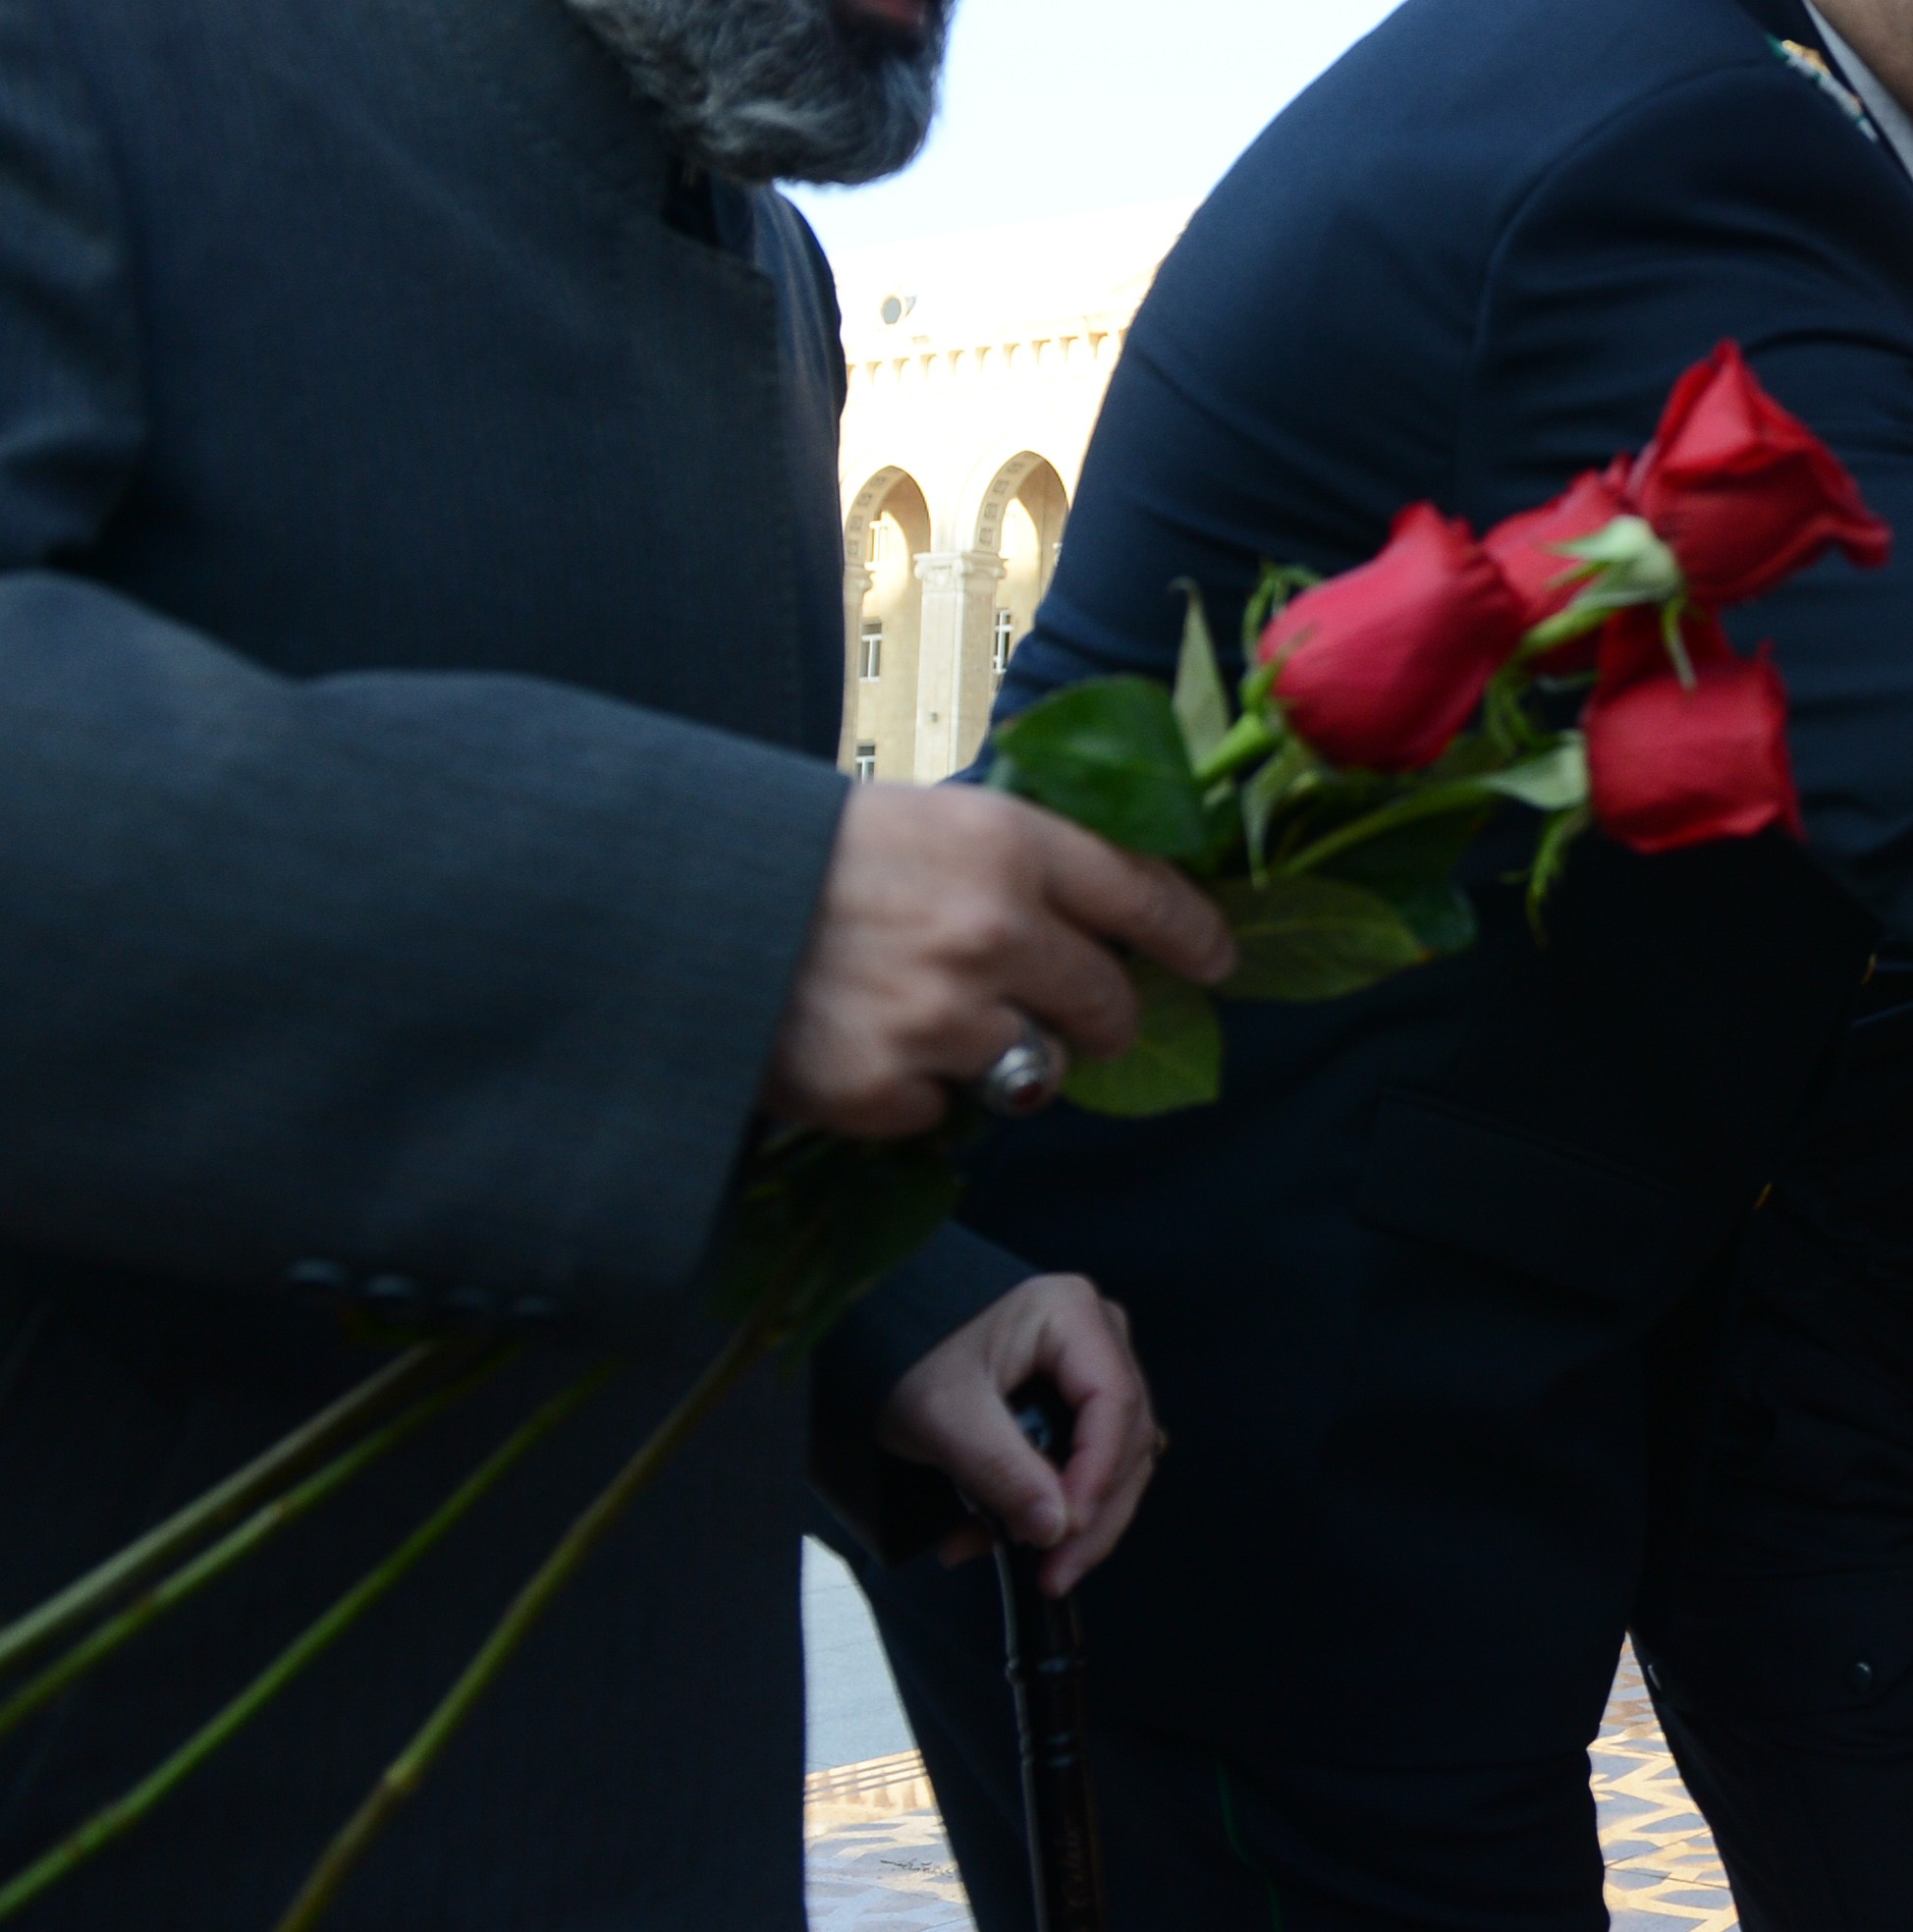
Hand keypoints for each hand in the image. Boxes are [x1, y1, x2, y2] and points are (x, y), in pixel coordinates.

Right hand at [760, 783, 1236, 1139]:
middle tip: (1085, 1016)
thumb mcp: (930, 819)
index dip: (1193, 935)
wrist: (675, 904)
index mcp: (1006, 844)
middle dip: (1106, 1016)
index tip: (1218, 962)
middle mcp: (991, 930)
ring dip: (1011, 1057)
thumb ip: (1020, 864)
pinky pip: (949, 1112)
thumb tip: (1111, 920)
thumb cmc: (807, 853)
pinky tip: (868, 1045)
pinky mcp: (886, 1089)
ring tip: (940, 1021)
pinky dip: (920, 1092)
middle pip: (1108, 1001)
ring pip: (1042, 1070)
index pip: (1145, 894)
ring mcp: (940, 1018)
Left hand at [880, 1272, 1160, 1594]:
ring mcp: (1096, 1372)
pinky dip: (1057, 1514)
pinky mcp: (1082, 1408)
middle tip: (1053, 1573)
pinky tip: (1005, 1540)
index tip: (1066, 1531)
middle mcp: (1101, 1336)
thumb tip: (1058, 1529)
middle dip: (1092, 1513)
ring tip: (1031, 1569)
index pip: (1112, 1400)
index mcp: (1072, 1315)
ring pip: (1120, 1462)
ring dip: (1079, 1525)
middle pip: (1126, 1437)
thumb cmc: (910, 1366)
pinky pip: (1092, 1469)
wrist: (880, 1356)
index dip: (1099, 1471)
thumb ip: (1002, 1469)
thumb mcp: (945, 1417)